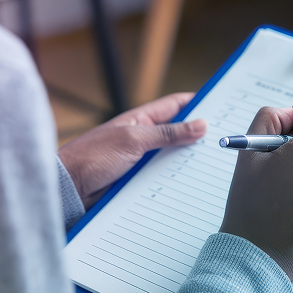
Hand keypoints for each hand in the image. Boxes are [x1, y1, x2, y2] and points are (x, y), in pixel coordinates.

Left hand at [58, 93, 206, 210]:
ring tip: (212, 165)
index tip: (220, 105)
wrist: (68, 188)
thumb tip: (200, 124)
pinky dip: (175, 180)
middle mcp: (142, 137)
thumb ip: (167, 134)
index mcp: (141, 119)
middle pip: (178, 133)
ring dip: (187, 162)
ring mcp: (140, 159)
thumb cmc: (93, 157)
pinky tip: (190, 186)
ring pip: (172, 158)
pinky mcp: (137, 180)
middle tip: (224, 140)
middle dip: (199, 136)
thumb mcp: (134, 140)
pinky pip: (162, 178)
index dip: (197, 103)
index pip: (175, 105)